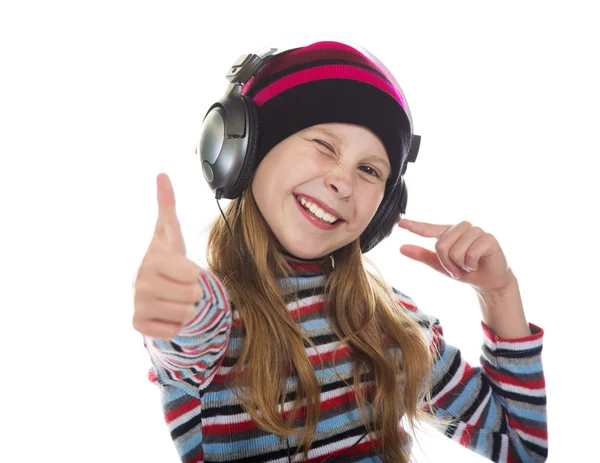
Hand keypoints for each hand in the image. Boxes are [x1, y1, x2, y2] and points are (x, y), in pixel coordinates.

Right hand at [132, 173, 203, 339]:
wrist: (152, 286)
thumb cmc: (167, 258)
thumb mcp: (170, 233)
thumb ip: (167, 205)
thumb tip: (162, 174)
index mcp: (154, 259)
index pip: (195, 276)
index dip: (197, 274)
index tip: (184, 269)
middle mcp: (141, 282)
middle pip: (193, 296)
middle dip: (193, 293)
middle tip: (180, 285)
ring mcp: (138, 304)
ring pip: (186, 315)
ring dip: (187, 308)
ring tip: (175, 297)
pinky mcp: (138, 325)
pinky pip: (174, 330)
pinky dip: (175, 324)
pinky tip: (166, 311)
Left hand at [397, 219, 514, 292]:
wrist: (489, 282)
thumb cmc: (465, 271)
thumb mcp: (440, 265)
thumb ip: (422, 255)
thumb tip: (401, 248)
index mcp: (448, 232)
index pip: (428, 228)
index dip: (414, 226)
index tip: (400, 223)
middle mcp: (461, 228)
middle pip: (440, 245)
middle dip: (447, 263)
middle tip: (457, 268)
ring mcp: (476, 231)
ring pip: (455, 251)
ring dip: (460, 265)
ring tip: (468, 266)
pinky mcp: (488, 238)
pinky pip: (470, 254)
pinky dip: (471, 265)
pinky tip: (478, 264)